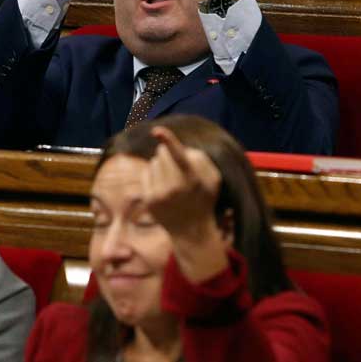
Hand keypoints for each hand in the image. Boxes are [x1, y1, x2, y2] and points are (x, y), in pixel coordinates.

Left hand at [142, 126, 222, 242]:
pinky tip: (163, 185)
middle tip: (178, 166)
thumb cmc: (204, 199)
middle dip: (168, 152)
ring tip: (173, 179)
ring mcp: (159, 194)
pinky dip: (154, 174)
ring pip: (154, 162)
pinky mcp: (149, 199)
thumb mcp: (214, 180)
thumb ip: (202, 160)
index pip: (179, 155)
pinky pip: (146, 172)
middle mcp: (174, 187)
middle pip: (163, 153)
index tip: (157, 130)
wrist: (191, 231)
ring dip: (162, 164)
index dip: (169, 140)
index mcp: (193, 179)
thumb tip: (181, 148)